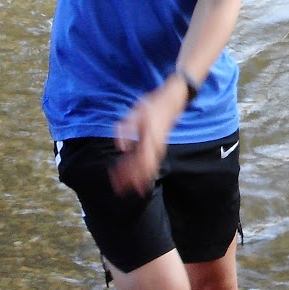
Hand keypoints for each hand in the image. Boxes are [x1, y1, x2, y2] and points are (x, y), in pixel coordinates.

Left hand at [110, 80, 188, 195]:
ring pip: (149, 168)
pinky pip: (151, 163)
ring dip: (136, 178)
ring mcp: (158, 147)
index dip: (129, 173)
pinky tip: (136, 177)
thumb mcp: (135, 113)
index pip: (140, 162)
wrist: (172, 101)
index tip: (117, 179)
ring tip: (124, 186)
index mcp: (149, 138)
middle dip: (131, 180)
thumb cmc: (153, 105)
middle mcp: (156, 146)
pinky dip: (142, 172)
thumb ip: (125, 130)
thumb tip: (121, 148)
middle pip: (144, 169)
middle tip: (118, 189)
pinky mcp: (157, 147)